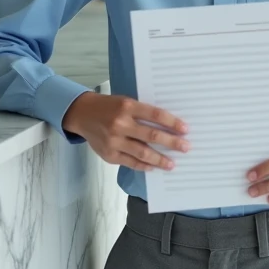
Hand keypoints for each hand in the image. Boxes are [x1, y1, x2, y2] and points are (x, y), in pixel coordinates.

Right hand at [62, 92, 189, 171]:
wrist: (82, 114)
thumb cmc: (110, 107)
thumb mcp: (126, 102)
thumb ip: (143, 113)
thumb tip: (168, 127)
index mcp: (127, 106)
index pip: (155, 114)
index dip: (172, 122)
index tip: (185, 129)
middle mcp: (120, 123)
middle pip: (151, 135)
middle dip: (171, 142)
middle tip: (186, 147)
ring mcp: (114, 141)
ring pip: (142, 152)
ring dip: (160, 159)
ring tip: (172, 164)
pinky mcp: (109, 154)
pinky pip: (130, 162)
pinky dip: (143, 165)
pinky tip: (153, 166)